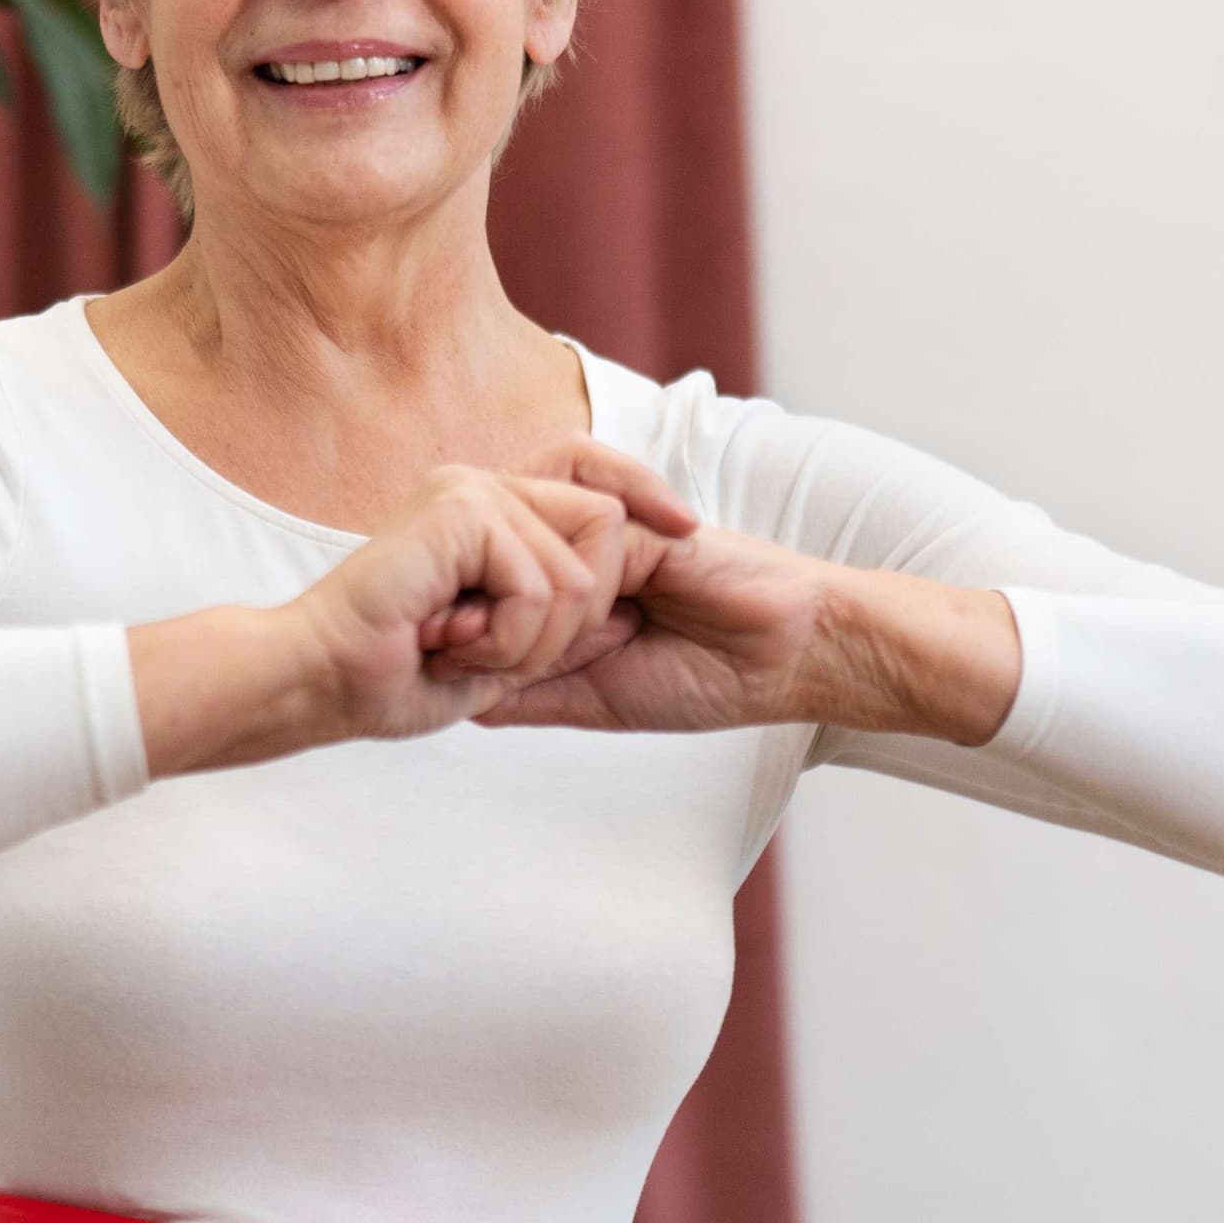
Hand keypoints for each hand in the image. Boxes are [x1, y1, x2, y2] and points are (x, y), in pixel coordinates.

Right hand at [129, 439, 700, 776]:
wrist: (320, 682)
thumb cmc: (391, 679)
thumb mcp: (498, 658)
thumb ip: (558, 630)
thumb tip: (627, 612)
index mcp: (489, 512)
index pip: (593, 476)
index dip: (646, 493)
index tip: (689, 529)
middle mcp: (483, 487)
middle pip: (605, 523)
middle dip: (579, 612)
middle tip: (499, 652)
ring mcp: (469, 490)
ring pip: (578, 568)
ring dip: (533, 640)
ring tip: (464, 651)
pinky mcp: (460, 510)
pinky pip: (541, 584)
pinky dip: (510, 637)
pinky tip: (455, 644)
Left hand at [477, 524, 1021, 744]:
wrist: (788, 658)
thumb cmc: (706, 681)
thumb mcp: (595, 703)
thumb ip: (529, 695)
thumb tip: (455, 700)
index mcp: (566, 595)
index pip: (489, 592)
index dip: (456, 619)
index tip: (434, 654)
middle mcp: (577, 556)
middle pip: (493, 556)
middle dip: (467, 599)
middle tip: (450, 638)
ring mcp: (605, 534)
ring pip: (524, 544)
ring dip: (517, 599)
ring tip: (520, 635)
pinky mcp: (640, 520)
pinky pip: (583, 535)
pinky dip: (575, 587)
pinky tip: (600, 622)